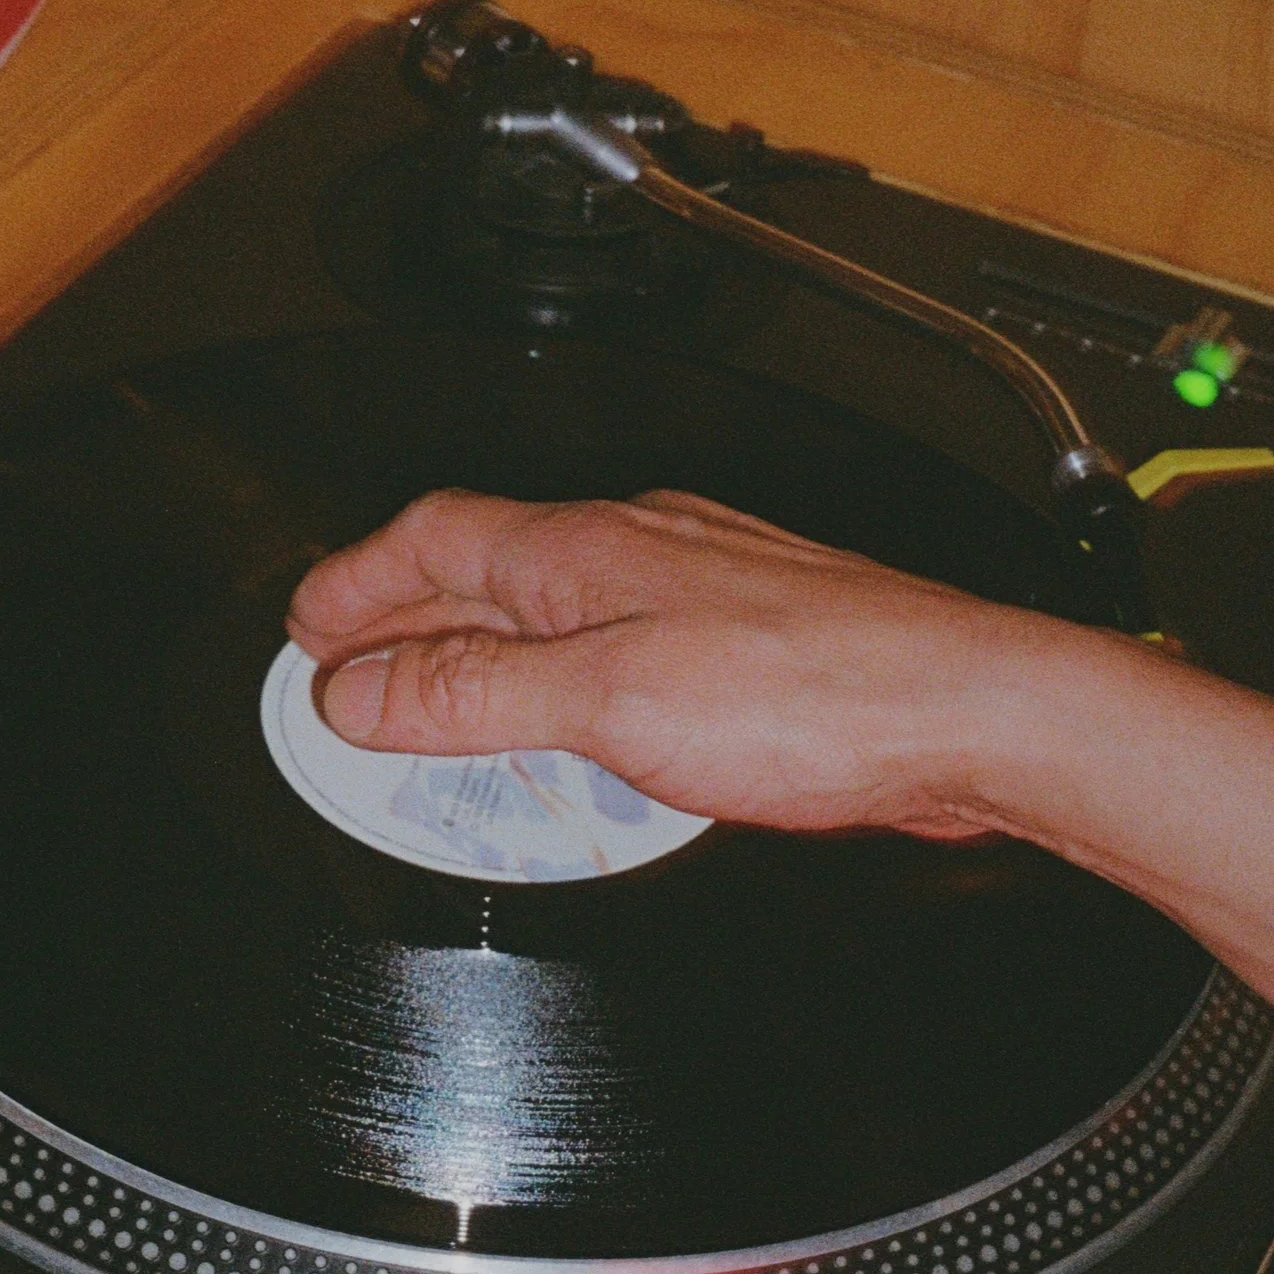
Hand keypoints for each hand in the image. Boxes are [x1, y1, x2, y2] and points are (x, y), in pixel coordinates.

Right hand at [286, 487, 1104, 839]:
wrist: (969, 713)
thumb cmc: (821, 695)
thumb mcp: (609, 700)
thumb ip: (476, 694)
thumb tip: (361, 691)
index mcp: (585, 549)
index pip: (430, 541)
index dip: (353, 586)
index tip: (303, 634)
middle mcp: (638, 548)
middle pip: (480, 569)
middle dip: (398, 620)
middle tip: (340, 675)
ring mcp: (695, 589)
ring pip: (548, 607)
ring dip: (476, 654)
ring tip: (430, 712)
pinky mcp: (743, 644)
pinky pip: (609, 649)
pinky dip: (555, 687)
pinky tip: (569, 732)